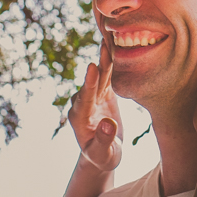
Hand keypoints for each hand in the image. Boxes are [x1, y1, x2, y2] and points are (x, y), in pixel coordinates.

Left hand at [68, 41, 123, 172]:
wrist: (102, 154)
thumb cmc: (103, 157)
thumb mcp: (104, 155)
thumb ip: (104, 141)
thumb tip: (108, 124)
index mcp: (79, 119)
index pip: (84, 98)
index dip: (89, 83)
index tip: (92, 67)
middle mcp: (83, 104)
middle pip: (92, 82)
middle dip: (99, 64)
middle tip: (104, 45)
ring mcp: (92, 96)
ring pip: (100, 75)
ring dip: (105, 58)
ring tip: (111, 38)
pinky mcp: (102, 92)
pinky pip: (107, 75)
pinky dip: (112, 61)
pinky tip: (116, 45)